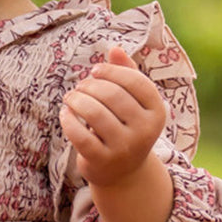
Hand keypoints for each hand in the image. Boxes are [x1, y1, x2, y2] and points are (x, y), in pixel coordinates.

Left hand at [59, 43, 166, 189]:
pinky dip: (68, 120)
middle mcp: (145, 130)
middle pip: (112, 94)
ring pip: (95, 113)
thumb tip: (115, 48)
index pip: (135, 81)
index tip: (95, 71)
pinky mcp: (103, 160)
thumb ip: (127, 73)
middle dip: (90, 85)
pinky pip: (80, 134)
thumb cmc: (125, 127)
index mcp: (157, 111)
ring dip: (76, 99)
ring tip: (70, 98)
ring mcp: (125, 148)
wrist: (123, 172)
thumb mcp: (133, 102)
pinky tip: (65, 114)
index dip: (111, 71)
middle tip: (79, 87)